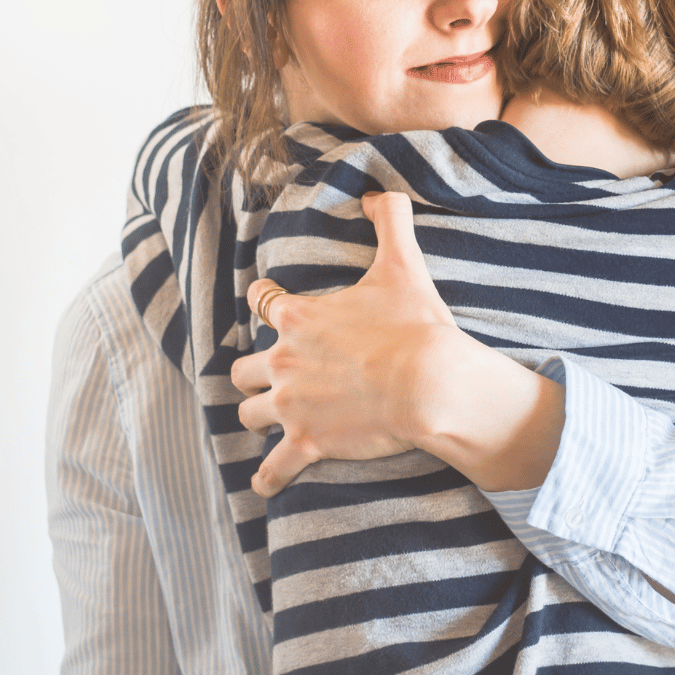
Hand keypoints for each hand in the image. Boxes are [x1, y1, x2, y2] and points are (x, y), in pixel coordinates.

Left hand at [231, 191, 459, 496]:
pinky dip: (268, 476)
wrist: (430, 383)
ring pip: (250, 412)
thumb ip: (390, 220)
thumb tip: (378, 193)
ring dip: (257, 413)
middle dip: (252, 370)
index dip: (263, 300)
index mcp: (298, 318)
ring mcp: (292, 405)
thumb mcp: (403, 263)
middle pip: (244, 367)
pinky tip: (264, 481)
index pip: (261, 303)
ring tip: (266, 418)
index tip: (265, 302)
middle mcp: (284, 361)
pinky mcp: (307, 442)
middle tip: (268, 373)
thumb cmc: (414, 324)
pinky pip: (274, 467)